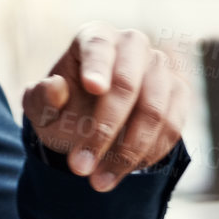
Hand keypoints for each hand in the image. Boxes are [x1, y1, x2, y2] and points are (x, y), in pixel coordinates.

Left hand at [20, 23, 187, 191]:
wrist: (92, 123)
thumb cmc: (63, 108)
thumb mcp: (40, 108)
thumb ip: (40, 98)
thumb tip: (55, 87)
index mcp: (95, 37)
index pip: (98, 46)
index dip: (97, 66)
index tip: (93, 88)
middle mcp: (133, 45)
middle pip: (127, 84)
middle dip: (104, 129)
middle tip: (78, 167)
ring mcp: (160, 68)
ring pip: (154, 111)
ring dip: (126, 152)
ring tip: (98, 181)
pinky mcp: (179, 94)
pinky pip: (172, 127)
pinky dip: (148, 155)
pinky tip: (122, 172)